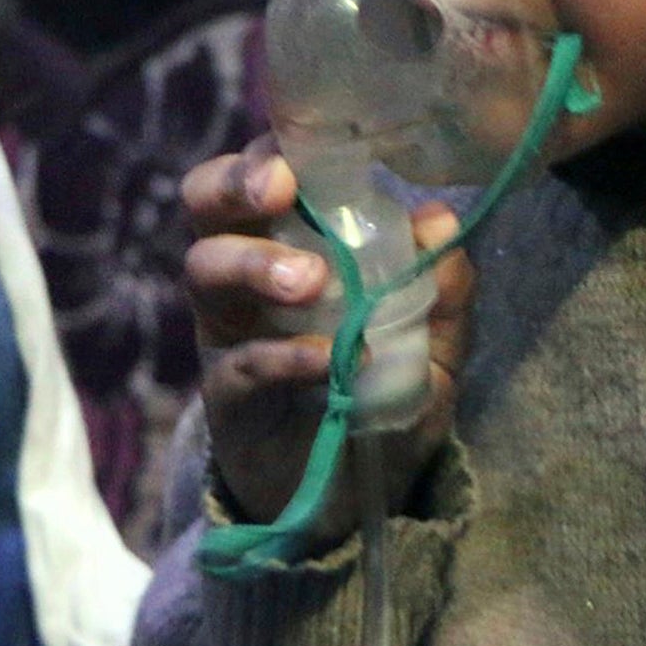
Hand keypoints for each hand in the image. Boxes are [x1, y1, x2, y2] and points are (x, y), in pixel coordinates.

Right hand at [183, 137, 474, 532]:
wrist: (353, 495)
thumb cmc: (380, 390)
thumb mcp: (431, 340)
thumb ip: (441, 286)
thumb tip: (441, 220)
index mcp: (286, 238)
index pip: (259, 170)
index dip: (268, 149)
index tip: (300, 154)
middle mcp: (243, 272)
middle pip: (203, 201)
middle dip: (233, 183)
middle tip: (280, 191)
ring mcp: (227, 331)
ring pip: (205, 269)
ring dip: (255, 262)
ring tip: (311, 281)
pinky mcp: (228, 396)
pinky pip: (239, 362)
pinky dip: (284, 355)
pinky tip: (329, 359)